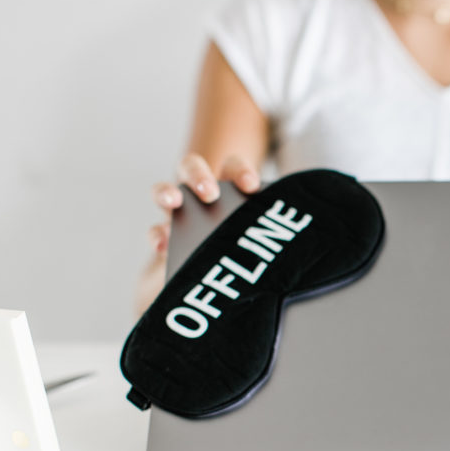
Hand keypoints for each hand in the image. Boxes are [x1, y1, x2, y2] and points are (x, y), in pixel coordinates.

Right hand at [137, 154, 260, 315]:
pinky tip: (163, 245)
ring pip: (165, 192)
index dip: (240, 171)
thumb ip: (263, 235)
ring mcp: (179, 215)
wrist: (218, 283)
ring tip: (173, 203)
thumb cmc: (245, 253)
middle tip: (209, 193)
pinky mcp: (164, 239)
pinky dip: (157, 235)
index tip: (250, 186)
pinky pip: (155, 232)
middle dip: (198, 175)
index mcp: (229, 189)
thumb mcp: (256, 242)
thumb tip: (293, 243)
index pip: (232, 167)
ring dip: (166, 192)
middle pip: (192, 168)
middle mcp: (199, 196)